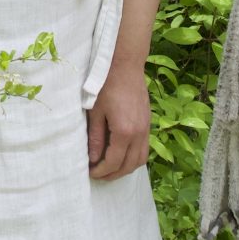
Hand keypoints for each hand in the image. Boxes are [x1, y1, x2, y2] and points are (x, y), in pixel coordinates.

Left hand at [86, 57, 151, 180]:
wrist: (125, 64)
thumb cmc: (105, 85)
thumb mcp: (95, 112)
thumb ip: (95, 138)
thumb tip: (94, 159)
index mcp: (124, 132)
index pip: (113, 162)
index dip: (101, 172)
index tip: (90, 173)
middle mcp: (139, 133)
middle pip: (129, 165)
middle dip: (113, 174)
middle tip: (98, 175)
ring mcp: (146, 128)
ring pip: (141, 159)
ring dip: (125, 168)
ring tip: (110, 168)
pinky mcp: (148, 123)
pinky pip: (144, 149)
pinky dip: (133, 158)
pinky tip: (121, 154)